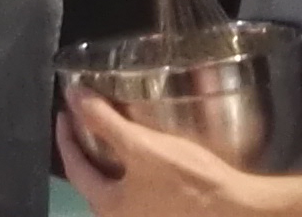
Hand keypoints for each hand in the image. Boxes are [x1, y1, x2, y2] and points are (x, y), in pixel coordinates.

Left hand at [60, 88, 301, 212]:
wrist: (237, 212)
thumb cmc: (187, 181)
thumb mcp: (142, 147)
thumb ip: (104, 121)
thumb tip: (73, 96)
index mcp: (107, 206)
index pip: (74, 167)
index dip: (65, 136)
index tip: (64, 110)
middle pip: (92, 182)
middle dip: (86, 150)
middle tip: (87, 120)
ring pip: (115, 189)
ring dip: (109, 163)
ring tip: (113, 135)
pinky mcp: (163, 216)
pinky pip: (135, 194)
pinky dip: (131, 175)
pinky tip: (144, 161)